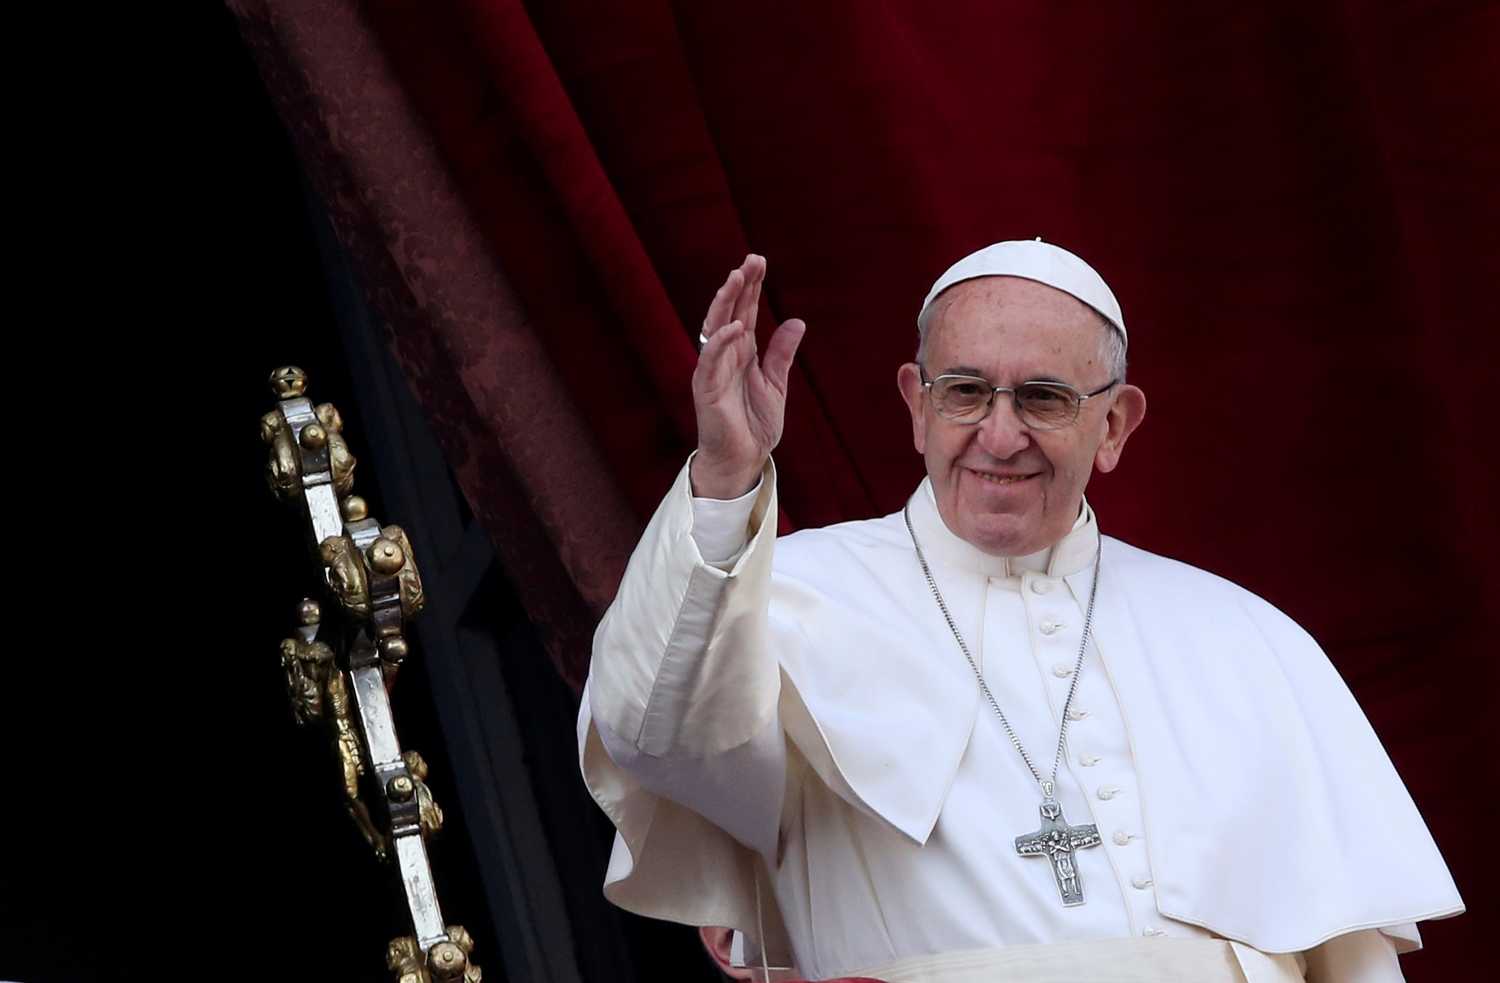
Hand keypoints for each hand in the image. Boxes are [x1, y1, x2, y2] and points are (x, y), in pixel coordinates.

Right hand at [691, 254, 805, 498]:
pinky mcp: (705, 389)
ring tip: (736, 278)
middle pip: (730, 312)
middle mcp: (725, 356)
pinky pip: (710, 361)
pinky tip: (735, 326)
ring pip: (715, 328)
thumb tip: (796, 321)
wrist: (743, 460)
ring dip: (725, 303)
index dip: (752, 287)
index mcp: (742, 353)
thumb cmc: (754, 425)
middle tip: (751, 260)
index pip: (745, 311)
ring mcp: (713, 370)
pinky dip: (720, 342)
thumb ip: (782, 354)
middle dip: (739, 285)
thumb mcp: (776, 384)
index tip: (759, 261)